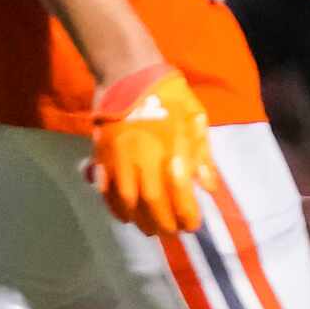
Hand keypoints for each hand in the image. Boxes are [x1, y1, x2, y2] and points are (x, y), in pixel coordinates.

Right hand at [87, 63, 219, 235]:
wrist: (128, 75)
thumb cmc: (168, 95)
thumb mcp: (196, 119)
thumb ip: (203, 156)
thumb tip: (208, 188)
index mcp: (171, 152)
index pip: (180, 196)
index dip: (187, 215)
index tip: (193, 225)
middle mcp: (143, 161)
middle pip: (152, 205)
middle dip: (163, 224)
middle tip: (171, 233)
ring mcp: (119, 160)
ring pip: (127, 201)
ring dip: (139, 220)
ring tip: (149, 229)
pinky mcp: (102, 157)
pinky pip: (105, 189)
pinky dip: (113, 206)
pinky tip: (123, 215)